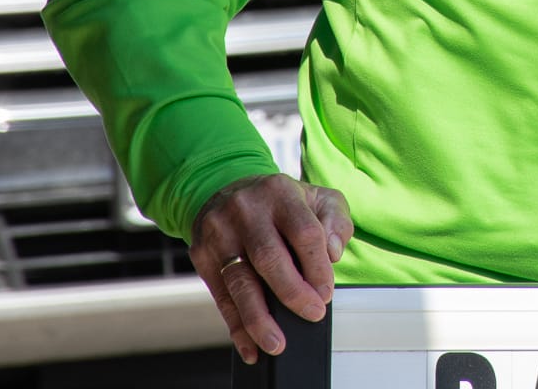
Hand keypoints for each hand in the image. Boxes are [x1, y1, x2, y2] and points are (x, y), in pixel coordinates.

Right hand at [188, 173, 353, 363]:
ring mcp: (220, 233)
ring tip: (277, 343)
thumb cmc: (280, 202)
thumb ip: (335, 221)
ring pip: (240, 282)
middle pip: (269, 258)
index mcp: (279, 192)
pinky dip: (236, 327)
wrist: (227, 190)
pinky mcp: (202, 255)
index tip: (326, 293)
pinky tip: (250, 347)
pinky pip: (220, 297)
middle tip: (312, 315)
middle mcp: (246, 210)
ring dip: (259, 319)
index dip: (317, 267)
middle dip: (292, 293)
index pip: (303, 232)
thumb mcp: (317, 197)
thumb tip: (333, 253)